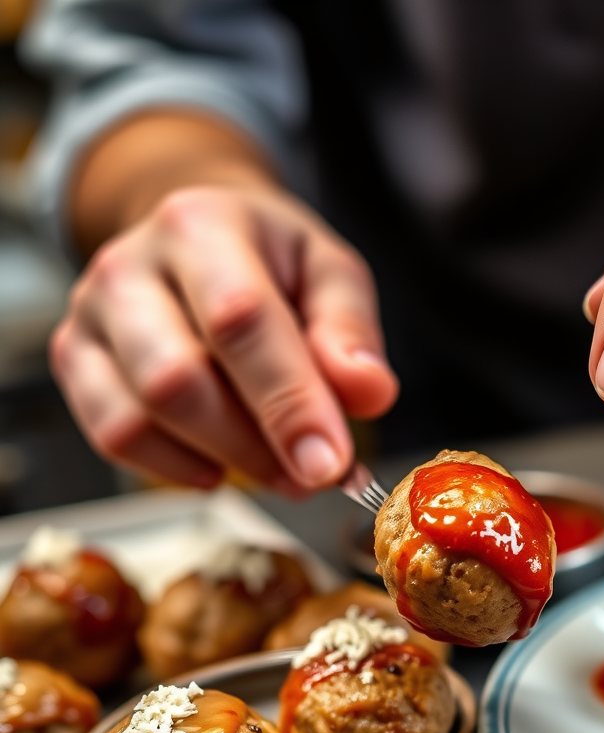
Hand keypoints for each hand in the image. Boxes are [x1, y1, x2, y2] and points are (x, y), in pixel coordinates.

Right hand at [51, 182, 396, 492]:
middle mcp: (130, 264)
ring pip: (141, 416)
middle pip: (178, 380)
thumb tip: (368, 392)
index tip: (329, 463)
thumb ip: (351, 331)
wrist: (199, 238)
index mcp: (202, 225)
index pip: (240, 321)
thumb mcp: (330, 274)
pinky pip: (114, 435)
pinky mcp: (73, 358)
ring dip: (223, 460)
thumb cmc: (271, 262)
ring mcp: (90, 314)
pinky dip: (176, 468)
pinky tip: (221, 461)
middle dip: (256, 446)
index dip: (288, 402)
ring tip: (280, 468)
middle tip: (315, 474)